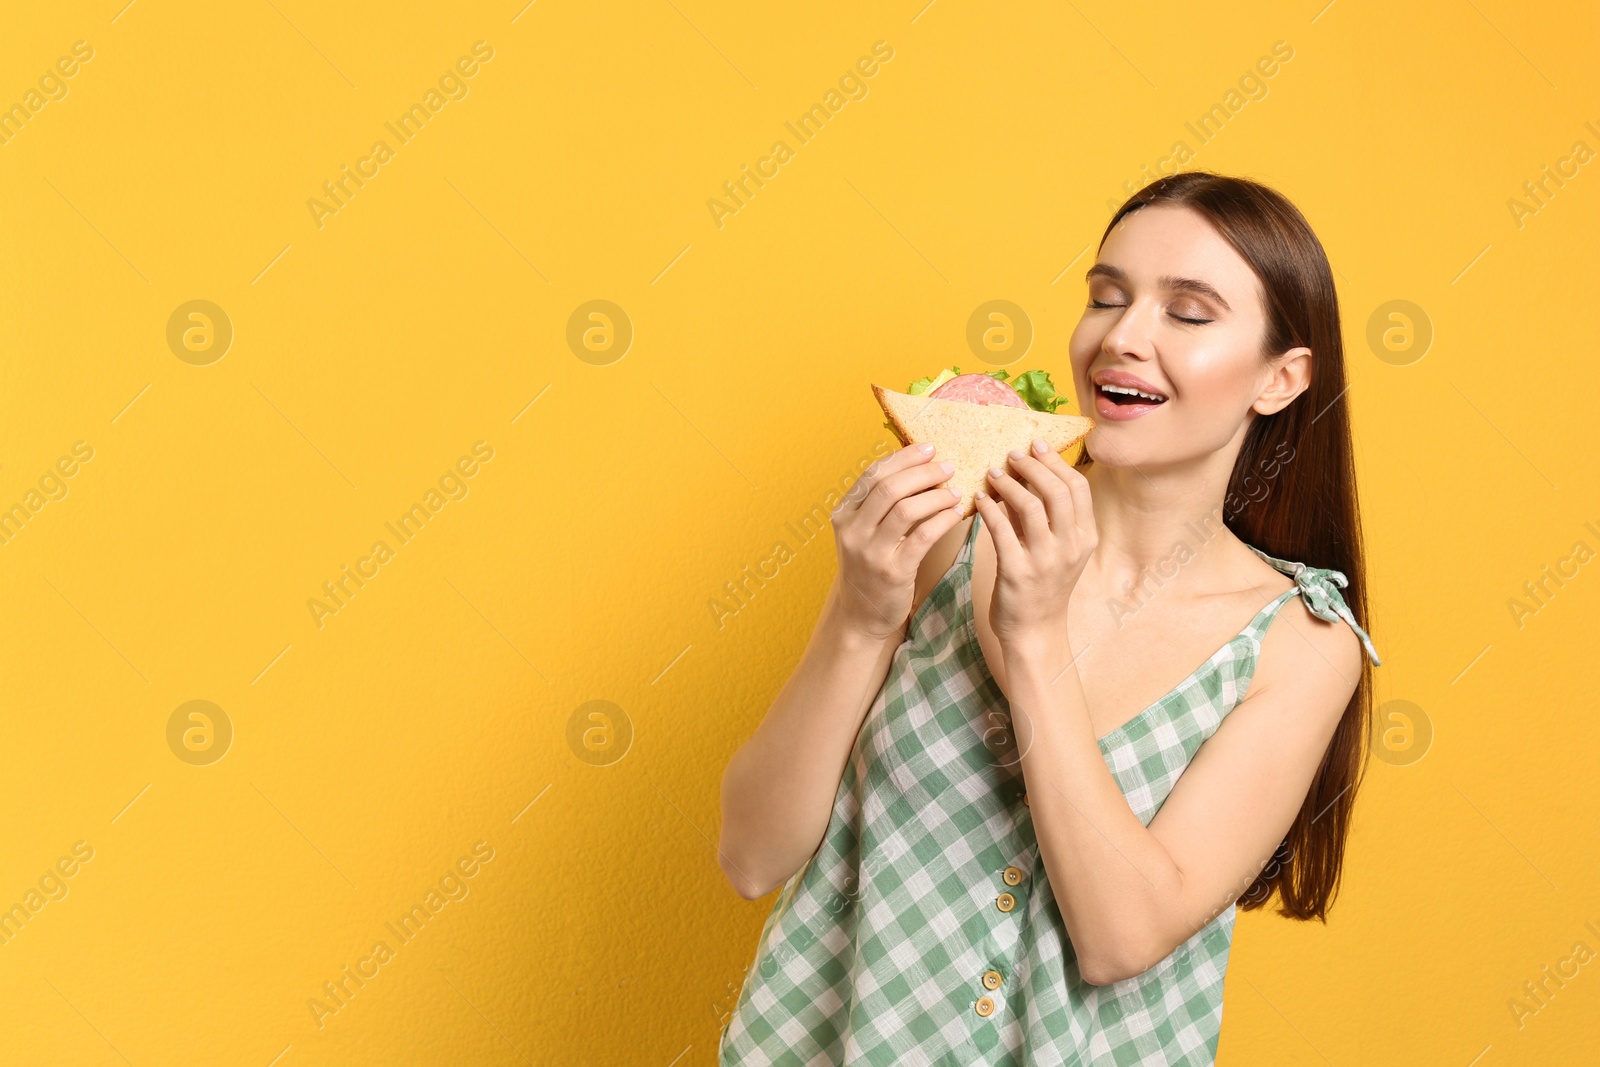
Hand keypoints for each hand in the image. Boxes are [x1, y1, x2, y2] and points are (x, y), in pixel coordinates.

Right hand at [830, 443, 965, 639]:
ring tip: (954, 490)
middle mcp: (853, 531)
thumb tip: (917, 467)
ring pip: (906, 510)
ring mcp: (871, 552)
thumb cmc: (869, 567)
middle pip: (889, 488)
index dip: (902, 458)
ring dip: (935, 495)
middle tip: (947, 466)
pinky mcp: (893, 571)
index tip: (928, 448)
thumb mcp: (864, 532)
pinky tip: (956, 513)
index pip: (872, 475)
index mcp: (844, 514)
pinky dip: (943, 520)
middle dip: (922, 472)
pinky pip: (923, 536)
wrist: (861, 615)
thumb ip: (880, 504)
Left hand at [972, 438, 1096, 645]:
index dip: (1056, 462)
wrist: (1035, 632)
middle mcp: (1071, 547)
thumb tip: (1025, 474)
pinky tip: (978, 499)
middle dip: (1034, 466)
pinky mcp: (1017, 572)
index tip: (1036, 445)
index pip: (1077, 487)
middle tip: (1012, 454)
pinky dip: (989, 509)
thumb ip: (1045, 516)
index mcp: (1085, 537)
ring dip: (1010, 484)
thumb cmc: (1044, 586)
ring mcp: (1046, 561)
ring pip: (1031, 507)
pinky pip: (1001, 530)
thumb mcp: (1057, 550)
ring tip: (993, 472)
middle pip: (1057, 491)